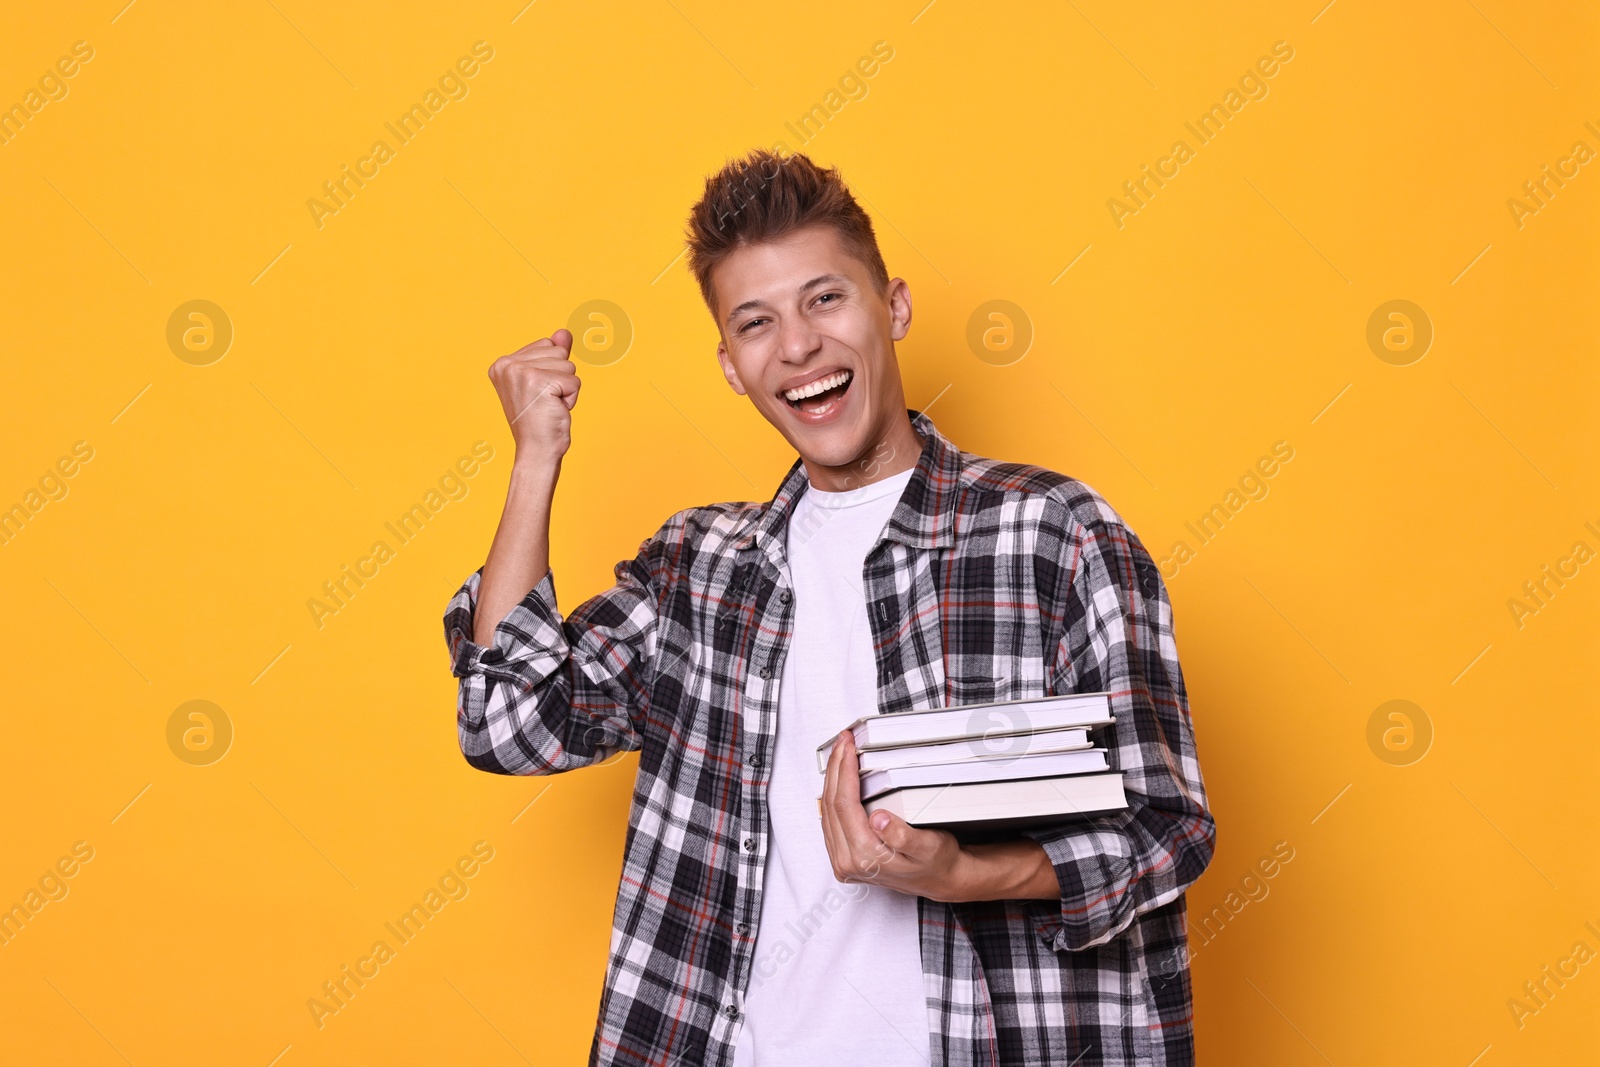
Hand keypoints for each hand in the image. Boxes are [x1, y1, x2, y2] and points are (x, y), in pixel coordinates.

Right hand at [487, 328, 580, 463]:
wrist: (536, 451)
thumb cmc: (539, 421)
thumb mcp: (544, 381)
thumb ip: (553, 354)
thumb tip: (564, 332)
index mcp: (502, 363)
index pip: (546, 345)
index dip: (551, 371)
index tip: (537, 393)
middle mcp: (507, 364)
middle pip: (559, 352)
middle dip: (560, 379)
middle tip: (544, 402)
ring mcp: (522, 372)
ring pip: (569, 365)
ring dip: (566, 389)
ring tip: (548, 406)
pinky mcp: (540, 382)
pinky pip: (574, 381)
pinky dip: (571, 398)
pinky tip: (554, 410)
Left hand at [819, 728, 969, 900]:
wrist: (939, 881)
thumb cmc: (936, 861)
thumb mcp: (929, 847)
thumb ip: (902, 836)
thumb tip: (878, 819)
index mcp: (865, 858)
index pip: (845, 805)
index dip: (845, 771)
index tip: (848, 748)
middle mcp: (848, 863)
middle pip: (831, 806)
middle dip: (835, 768)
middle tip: (842, 742)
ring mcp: (842, 863)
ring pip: (826, 812)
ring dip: (831, 780)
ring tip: (840, 754)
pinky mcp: (842, 859)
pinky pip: (830, 821)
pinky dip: (832, 796)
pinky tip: (839, 780)